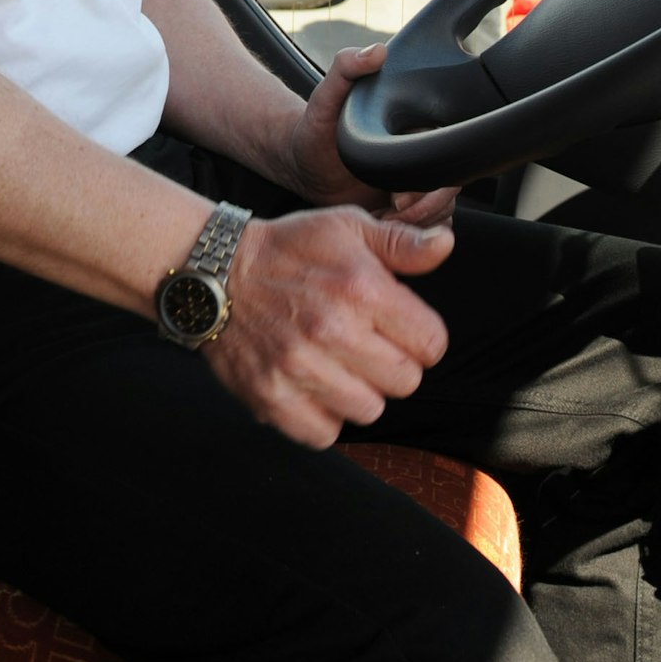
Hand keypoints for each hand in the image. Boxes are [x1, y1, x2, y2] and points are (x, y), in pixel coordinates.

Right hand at [204, 206, 453, 447]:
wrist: (215, 271)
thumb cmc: (287, 249)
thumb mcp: (347, 228)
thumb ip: (402, 242)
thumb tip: (445, 245)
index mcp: (361, 289)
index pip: (432, 343)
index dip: (422, 337)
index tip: (400, 329)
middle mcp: (333, 331)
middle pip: (405, 382)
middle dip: (394, 365)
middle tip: (367, 347)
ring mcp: (300, 369)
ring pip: (369, 411)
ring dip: (359, 392)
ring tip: (338, 366)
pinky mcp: (271, 397)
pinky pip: (324, 434)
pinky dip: (323, 418)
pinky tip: (313, 387)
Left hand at [282, 42, 460, 227]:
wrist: (302, 163)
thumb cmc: (316, 128)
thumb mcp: (327, 97)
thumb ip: (345, 68)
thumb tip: (376, 51)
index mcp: (415, 130)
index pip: (450, 158)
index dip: (432, 183)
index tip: (400, 194)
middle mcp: (422, 156)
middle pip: (450, 191)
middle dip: (425, 210)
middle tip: (391, 213)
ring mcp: (416, 183)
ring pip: (443, 212)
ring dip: (419, 226)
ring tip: (384, 223)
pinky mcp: (405, 208)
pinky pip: (427, 227)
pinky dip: (412, 235)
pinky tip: (383, 229)